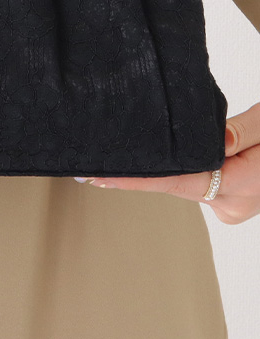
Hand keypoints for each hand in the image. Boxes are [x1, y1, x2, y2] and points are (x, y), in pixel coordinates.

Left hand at [76, 101, 259, 224]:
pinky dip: (179, 168)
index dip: (134, 180)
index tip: (99, 177)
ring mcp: (231, 206)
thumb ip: (241, 132)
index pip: (176, 181)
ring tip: (125, 155)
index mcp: (243, 187)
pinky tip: (159, 159)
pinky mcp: (230, 199)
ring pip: (186, 180)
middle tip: (95, 162)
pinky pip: (196, 180)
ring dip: (163, 167)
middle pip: (176, 181)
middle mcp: (232, 205)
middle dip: (141, 170)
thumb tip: (212, 143)